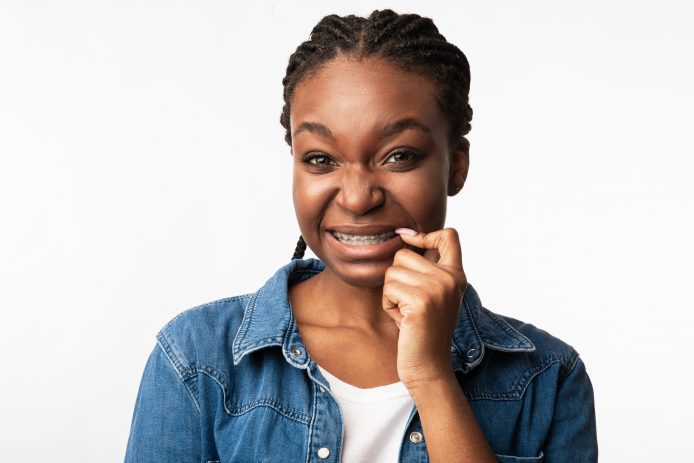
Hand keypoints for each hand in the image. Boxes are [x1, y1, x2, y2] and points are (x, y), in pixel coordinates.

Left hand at [382, 227, 466, 390]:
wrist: (429, 366)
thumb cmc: (422, 329)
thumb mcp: (432, 293)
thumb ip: (426, 268)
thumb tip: (403, 235)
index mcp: (456, 275)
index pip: (449, 235)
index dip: (424, 234)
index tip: (409, 242)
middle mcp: (450, 279)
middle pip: (404, 254)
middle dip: (396, 277)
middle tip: (408, 302)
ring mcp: (437, 289)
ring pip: (392, 272)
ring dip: (390, 293)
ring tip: (405, 312)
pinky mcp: (421, 302)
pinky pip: (388, 289)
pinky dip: (388, 305)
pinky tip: (402, 320)